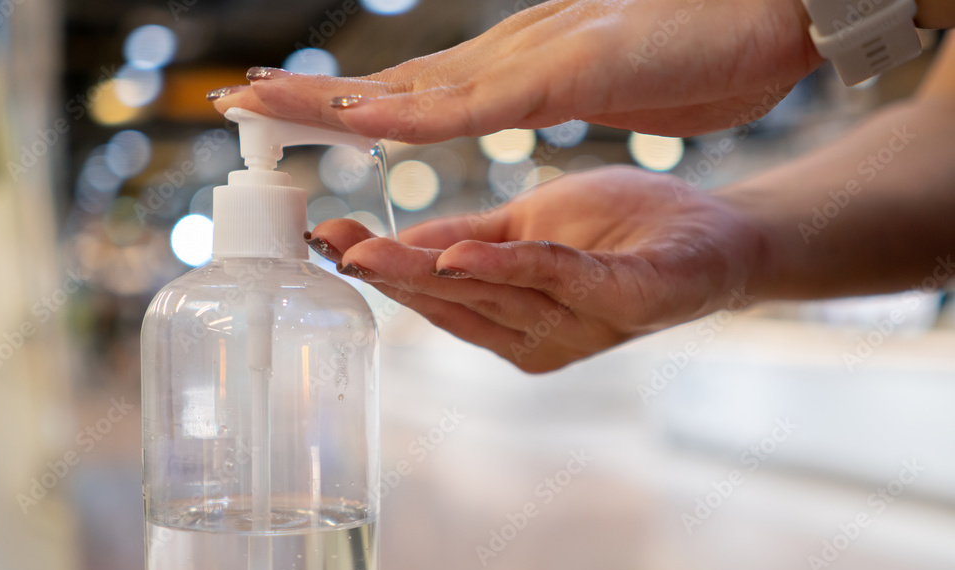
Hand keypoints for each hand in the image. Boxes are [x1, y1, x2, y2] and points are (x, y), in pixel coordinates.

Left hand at [212, 0, 820, 140]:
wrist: (773, 10)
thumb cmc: (700, 51)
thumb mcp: (604, 80)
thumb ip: (553, 88)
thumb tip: (528, 93)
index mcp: (517, 66)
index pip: (418, 89)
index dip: (350, 98)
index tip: (290, 105)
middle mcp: (510, 56)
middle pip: (394, 81)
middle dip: (313, 92)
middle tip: (236, 93)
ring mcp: (533, 59)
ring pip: (414, 86)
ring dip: (333, 94)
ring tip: (256, 96)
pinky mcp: (567, 71)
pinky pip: (475, 103)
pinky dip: (414, 113)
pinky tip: (360, 118)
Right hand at [306, 167, 767, 371]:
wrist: (716, 237)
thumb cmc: (621, 231)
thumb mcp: (532, 227)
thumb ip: (471, 241)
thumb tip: (399, 243)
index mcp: (514, 320)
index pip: (437, 297)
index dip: (382, 271)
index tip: (326, 241)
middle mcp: (539, 337)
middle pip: (454, 304)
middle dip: (389, 276)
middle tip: (330, 245)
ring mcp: (582, 327)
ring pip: (494, 297)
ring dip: (430, 276)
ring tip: (371, 251)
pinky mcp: (627, 301)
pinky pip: (563, 282)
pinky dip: (512, 269)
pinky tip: (464, 256)